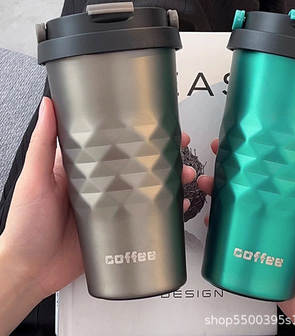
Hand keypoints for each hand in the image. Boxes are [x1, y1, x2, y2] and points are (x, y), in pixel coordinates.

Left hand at [0, 97, 194, 334]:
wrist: (30, 272)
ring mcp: (111, 206)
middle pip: (137, 163)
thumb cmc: (26, 225)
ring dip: (169, 179)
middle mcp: (100, 184)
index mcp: (82, 168)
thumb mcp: (34, 180)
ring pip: (146, 187)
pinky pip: (146, 215)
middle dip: (162, 154)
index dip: (136, 130)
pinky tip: (179, 204)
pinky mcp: (117, 228)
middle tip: (181, 146)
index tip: (154, 121)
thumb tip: (49, 106)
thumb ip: (43, 145)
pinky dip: (165, 209)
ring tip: (185, 175)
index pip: (113, 142)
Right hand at [198, 140, 294, 335]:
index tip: (252, 139)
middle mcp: (287, 216)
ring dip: (222, 195)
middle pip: (256, 187)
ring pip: (242, 209)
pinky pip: (236, 236)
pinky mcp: (259, 254)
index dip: (266, 154)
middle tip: (219, 157)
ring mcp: (271, 235)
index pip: (284, 172)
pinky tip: (212, 219)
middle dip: (235, 171)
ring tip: (208, 185)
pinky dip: (221, 226)